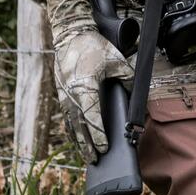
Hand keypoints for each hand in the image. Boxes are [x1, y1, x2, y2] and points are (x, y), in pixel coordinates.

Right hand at [52, 29, 133, 159]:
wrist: (70, 34)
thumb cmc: (93, 46)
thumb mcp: (116, 59)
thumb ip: (127, 78)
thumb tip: (134, 95)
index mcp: (85, 88)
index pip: (92, 117)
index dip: (98, 135)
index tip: (104, 147)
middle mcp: (72, 95)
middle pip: (79, 126)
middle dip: (87, 145)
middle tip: (95, 160)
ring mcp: (64, 95)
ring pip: (71, 124)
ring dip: (78, 141)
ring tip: (87, 155)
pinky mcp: (61, 94)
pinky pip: (67, 117)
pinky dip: (72, 130)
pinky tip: (77, 139)